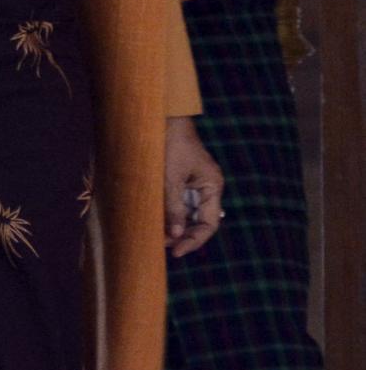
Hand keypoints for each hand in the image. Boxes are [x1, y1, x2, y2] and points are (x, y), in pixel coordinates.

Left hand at [164, 115, 224, 257]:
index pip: (208, 224)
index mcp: (212, 186)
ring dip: (174, 225)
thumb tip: (175, 235)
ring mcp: (194, 182)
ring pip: (187, 212)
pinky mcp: (180, 177)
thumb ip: (173, 206)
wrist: (161, 116)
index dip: (194, 240)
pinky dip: (169, 212)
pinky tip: (157, 220)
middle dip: (182, 235)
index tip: (177, 252)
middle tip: (163, 247)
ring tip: (157, 238)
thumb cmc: (169, 143)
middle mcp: (207, 187)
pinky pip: (178, 201)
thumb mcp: (170, 177)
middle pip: (198, 220)